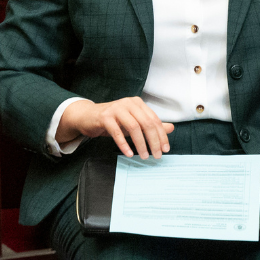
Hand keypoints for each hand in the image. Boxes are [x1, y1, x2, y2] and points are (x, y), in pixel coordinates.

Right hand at [57, 97, 173, 159]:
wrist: (88, 116)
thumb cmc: (114, 121)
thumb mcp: (133, 122)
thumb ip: (151, 125)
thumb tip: (171, 128)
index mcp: (138, 103)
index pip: (154, 120)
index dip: (161, 135)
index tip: (165, 149)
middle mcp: (129, 103)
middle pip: (146, 123)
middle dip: (154, 141)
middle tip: (157, 155)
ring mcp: (117, 109)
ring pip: (133, 127)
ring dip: (140, 144)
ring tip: (144, 156)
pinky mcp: (105, 117)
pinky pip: (117, 132)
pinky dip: (124, 144)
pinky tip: (128, 153)